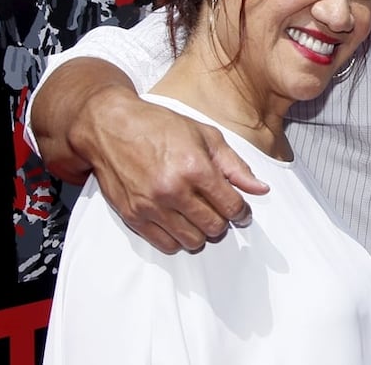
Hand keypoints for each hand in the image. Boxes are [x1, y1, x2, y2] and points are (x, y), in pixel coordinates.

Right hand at [75, 87, 268, 252]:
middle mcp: (173, 190)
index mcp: (195, 168)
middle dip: (223, 221)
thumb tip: (260, 189)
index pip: (231, 206)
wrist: (110, 125)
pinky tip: (180, 222)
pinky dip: (178, 238)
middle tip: (219, 210)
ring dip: (201, 232)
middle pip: (214, 227)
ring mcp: (151, 206)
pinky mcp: (132, 216)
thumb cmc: (159, 126)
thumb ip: (235, 166)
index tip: (241, 211)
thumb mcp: (206, 136)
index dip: (242, 212)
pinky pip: (165, 244)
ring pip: (192, 240)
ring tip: (199, 215)